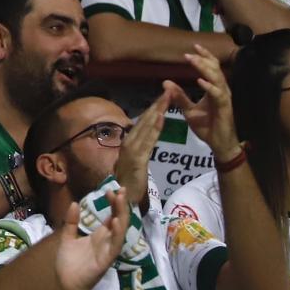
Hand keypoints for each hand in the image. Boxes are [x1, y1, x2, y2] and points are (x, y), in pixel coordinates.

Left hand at [55, 187, 128, 289]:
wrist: (65, 284)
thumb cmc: (68, 263)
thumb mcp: (68, 237)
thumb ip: (71, 222)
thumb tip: (73, 203)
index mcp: (99, 236)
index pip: (111, 217)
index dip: (113, 204)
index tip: (111, 189)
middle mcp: (107, 242)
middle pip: (118, 221)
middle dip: (120, 206)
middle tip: (120, 189)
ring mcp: (108, 250)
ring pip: (120, 231)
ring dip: (121, 215)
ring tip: (120, 199)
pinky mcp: (106, 260)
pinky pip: (115, 246)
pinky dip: (117, 234)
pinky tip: (116, 222)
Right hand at [117, 89, 168, 205]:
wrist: (121, 200)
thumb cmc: (128, 183)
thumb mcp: (134, 162)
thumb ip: (139, 149)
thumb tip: (144, 138)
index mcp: (130, 142)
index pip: (144, 122)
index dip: (154, 108)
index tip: (164, 96)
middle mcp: (129, 142)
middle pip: (146, 120)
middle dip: (157, 104)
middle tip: (168, 89)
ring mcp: (132, 150)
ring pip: (147, 127)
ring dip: (157, 111)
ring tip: (167, 98)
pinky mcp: (137, 159)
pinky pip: (148, 141)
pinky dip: (155, 128)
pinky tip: (161, 117)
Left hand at [173, 46, 239, 158]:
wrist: (218, 144)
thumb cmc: (207, 126)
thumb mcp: (188, 110)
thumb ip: (179, 96)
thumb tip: (165, 82)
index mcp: (213, 89)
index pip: (212, 68)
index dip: (204, 57)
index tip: (193, 46)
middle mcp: (221, 91)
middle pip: (215, 70)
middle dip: (203, 59)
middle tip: (189, 52)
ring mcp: (224, 99)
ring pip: (217, 79)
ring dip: (205, 69)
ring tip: (193, 61)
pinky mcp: (225, 108)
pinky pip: (218, 95)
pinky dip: (210, 87)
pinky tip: (200, 81)